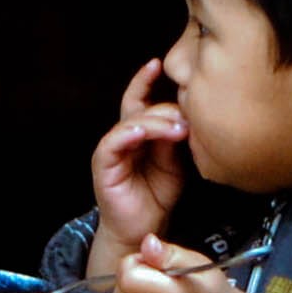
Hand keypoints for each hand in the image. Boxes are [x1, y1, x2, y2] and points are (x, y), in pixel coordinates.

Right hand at [87, 57, 188, 276]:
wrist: (143, 229)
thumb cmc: (158, 196)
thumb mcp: (175, 162)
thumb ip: (175, 139)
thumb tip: (187, 116)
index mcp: (139, 133)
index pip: (141, 99)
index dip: (147, 80)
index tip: (160, 63)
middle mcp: (123, 137)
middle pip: (139, 108)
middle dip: (165, 109)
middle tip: (188, 119)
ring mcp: (111, 150)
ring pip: (129, 122)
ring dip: (154, 122)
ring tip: (177, 129)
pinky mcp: (103, 165)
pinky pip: (113, 142)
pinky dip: (128, 134)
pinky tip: (143, 133)